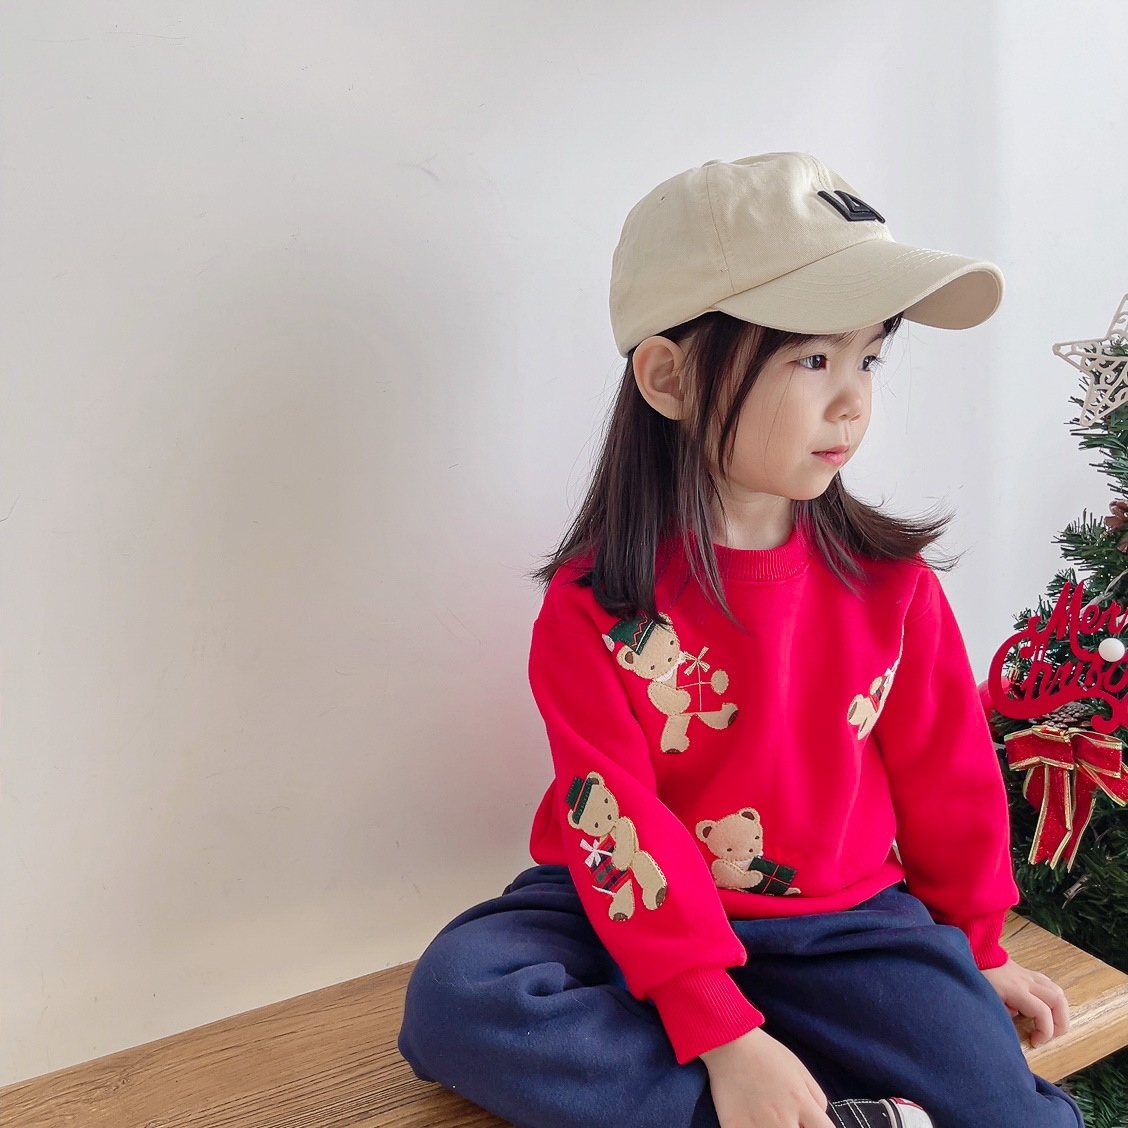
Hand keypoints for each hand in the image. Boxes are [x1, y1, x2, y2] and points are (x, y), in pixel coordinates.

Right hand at [701, 1027, 835, 1127]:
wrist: (729, 1043)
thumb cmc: (766, 1054)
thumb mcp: (801, 1070)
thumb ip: (818, 1100)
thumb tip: (820, 1122)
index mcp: (801, 1102)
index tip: (808, 1124)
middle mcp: (782, 1118)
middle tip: (788, 1119)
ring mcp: (757, 1126)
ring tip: (770, 1119)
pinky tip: (753, 1121)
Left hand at [980, 956, 1069, 1047]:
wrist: (973, 953)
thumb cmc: (976, 975)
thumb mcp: (986, 999)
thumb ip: (1002, 1012)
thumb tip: (1015, 1018)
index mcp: (1016, 990)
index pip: (1043, 1013)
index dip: (1045, 1032)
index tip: (1034, 1042)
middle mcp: (1027, 982)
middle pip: (1059, 1002)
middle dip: (1060, 1024)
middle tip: (1049, 1036)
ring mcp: (1029, 975)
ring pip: (1058, 992)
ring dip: (1060, 1011)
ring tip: (1049, 1024)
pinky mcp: (1027, 972)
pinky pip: (1049, 984)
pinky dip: (1052, 998)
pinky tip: (1043, 1006)